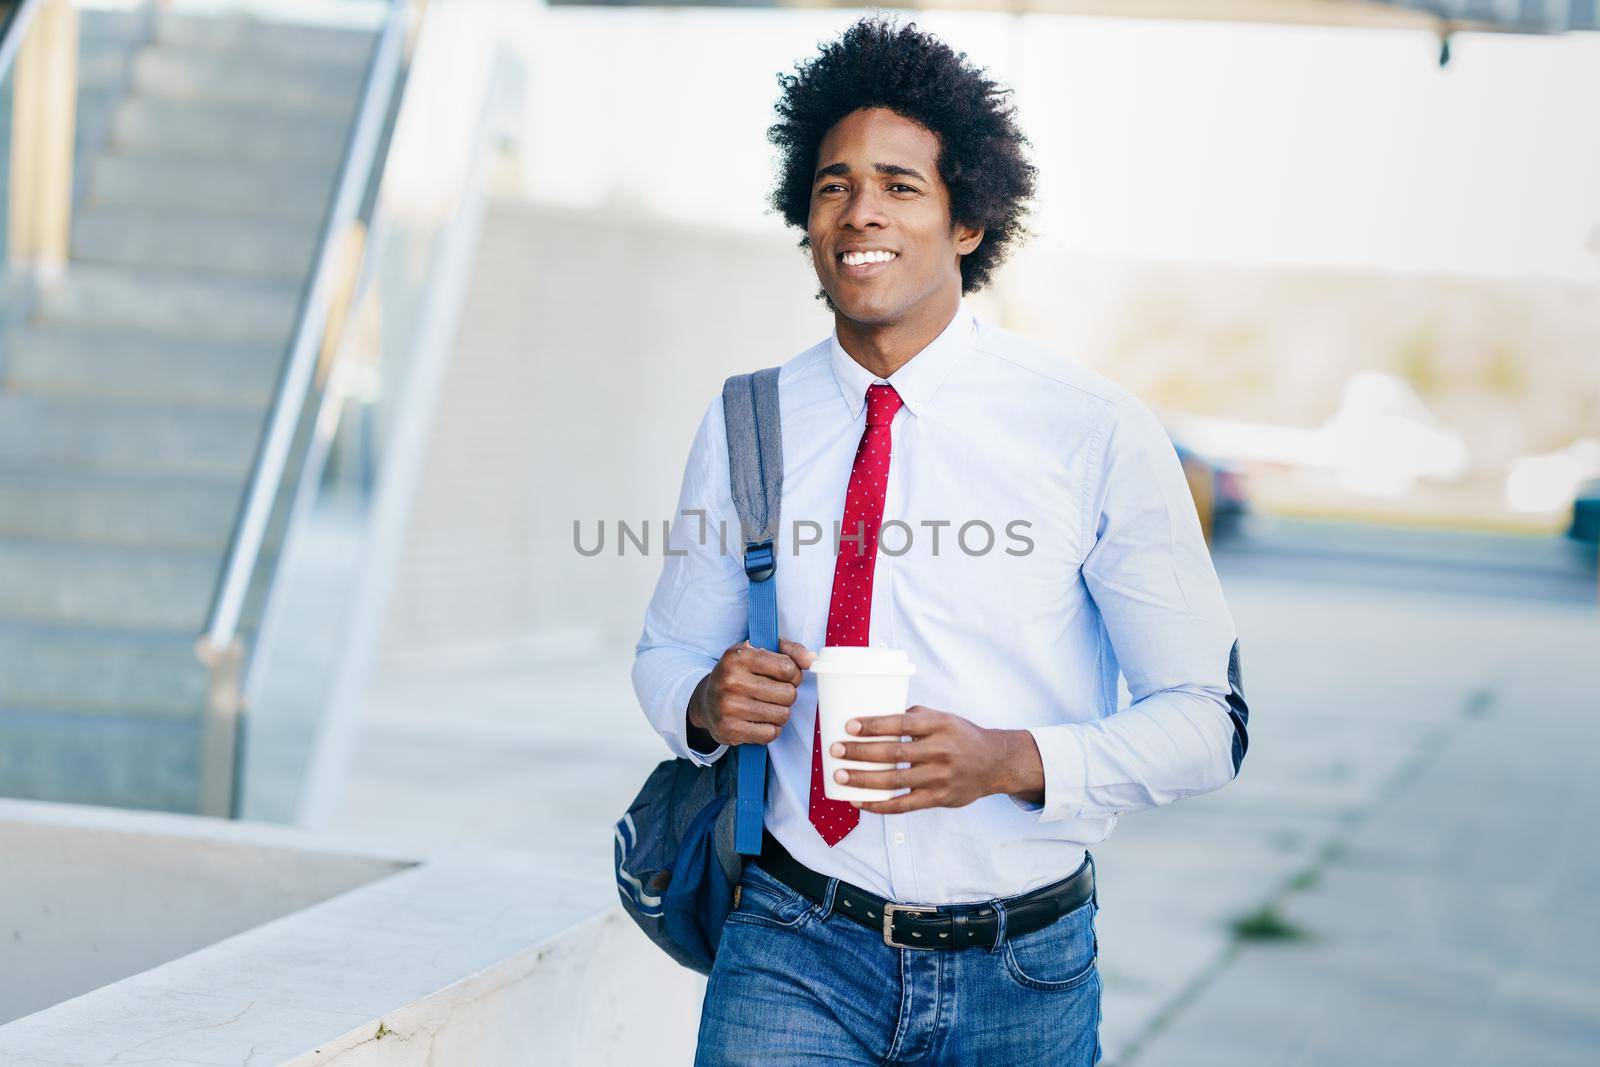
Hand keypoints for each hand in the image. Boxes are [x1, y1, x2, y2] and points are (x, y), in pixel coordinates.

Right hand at [689, 638, 814, 745]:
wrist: (705, 701)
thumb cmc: (740, 674)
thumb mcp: (759, 652)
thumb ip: (790, 650)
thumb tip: (813, 660)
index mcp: (738, 657)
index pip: (787, 668)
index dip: (794, 675)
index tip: (786, 677)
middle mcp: (731, 681)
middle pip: (787, 694)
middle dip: (787, 695)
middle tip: (774, 694)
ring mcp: (728, 707)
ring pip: (781, 715)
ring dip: (780, 713)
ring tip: (767, 707)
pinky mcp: (728, 730)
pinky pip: (769, 734)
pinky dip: (771, 730)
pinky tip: (760, 721)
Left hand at [828, 706, 1044, 813]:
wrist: (995, 762)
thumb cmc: (961, 735)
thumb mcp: (943, 717)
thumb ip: (914, 717)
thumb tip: (875, 718)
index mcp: (941, 725)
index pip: (902, 723)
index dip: (875, 725)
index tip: (849, 725)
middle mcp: (942, 750)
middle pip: (894, 752)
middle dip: (860, 752)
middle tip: (835, 750)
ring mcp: (940, 777)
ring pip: (895, 781)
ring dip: (863, 780)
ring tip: (839, 776)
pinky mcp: (940, 799)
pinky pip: (904, 805)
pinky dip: (879, 805)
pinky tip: (859, 801)